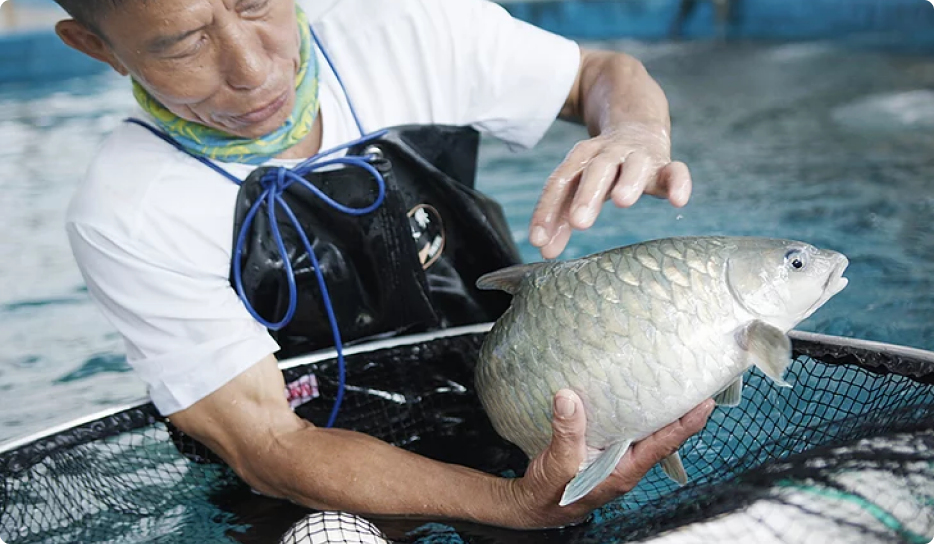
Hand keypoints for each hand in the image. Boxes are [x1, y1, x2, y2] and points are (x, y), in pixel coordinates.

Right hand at [505, 389, 713, 528]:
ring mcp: (616, 456)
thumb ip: (567, 432)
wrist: (536, 504)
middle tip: (692, 382)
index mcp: (625, 471)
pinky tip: (631, 392)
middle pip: (662, 435)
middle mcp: (627, 463)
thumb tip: (568, 397)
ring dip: (656, 409)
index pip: (664, 444)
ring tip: (668, 382)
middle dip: (679, 411)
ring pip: (644, 430)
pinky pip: (625, 426)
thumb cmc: (552, 492)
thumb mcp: (559, 463)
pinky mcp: (603, 447)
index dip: (685, 424)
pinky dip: (632, 409)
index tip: (705, 403)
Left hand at [529, 122, 691, 258]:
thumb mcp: (578, 187)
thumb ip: (561, 218)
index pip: (560, 183)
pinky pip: (675, 171)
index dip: (547, 211)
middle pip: (596, 170)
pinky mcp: (665, 164)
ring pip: (633, 165)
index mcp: (581, 158)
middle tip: (578, 222)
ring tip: (622, 201)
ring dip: (628, 181)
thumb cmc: (602, 169)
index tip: (538, 241)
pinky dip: (678, 183)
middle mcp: (608, 154)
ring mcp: (638, 157)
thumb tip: (544, 252)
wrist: (637, 126)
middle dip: (587, 195)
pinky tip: (678, 201)